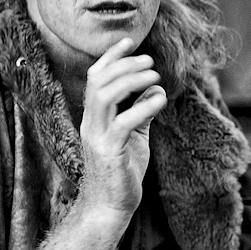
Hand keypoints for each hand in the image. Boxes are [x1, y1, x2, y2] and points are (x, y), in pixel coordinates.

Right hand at [80, 37, 166, 216]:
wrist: (109, 207)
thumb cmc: (122, 172)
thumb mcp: (133, 136)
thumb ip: (140, 112)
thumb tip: (154, 89)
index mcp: (94, 118)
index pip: (94, 79)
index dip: (110, 57)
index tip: (129, 42)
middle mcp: (91, 124)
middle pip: (98, 82)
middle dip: (124, 65)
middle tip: (149, 61)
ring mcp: (98, 138)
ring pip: (105, 96)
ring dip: (131, 80)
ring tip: (154, 75)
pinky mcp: (110, 152)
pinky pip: (124, 122)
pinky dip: (143, 106)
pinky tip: (160, 100)